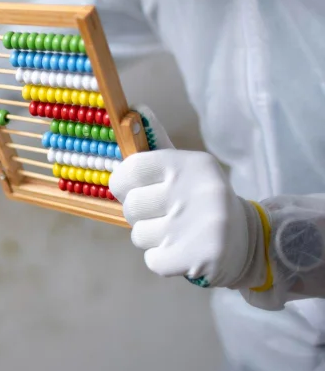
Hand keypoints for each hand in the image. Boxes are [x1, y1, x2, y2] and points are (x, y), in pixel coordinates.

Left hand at [109, 106, 261, 287]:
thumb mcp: (184, 167)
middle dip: (140, 215)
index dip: (122, 184)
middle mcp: (196, 190)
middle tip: (166, 214)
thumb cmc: (199, 198)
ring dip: (153, 238)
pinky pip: (152, 260)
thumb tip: (134, 109)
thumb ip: (155, 143)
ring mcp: (197, 225)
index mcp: (190, 164)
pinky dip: (163, 260)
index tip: (132, 188)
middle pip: (130, 207)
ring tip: (178, 232)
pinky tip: (184, 250)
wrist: (247, 239)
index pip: (129, 170)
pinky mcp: (198, 257)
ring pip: (139, 236)